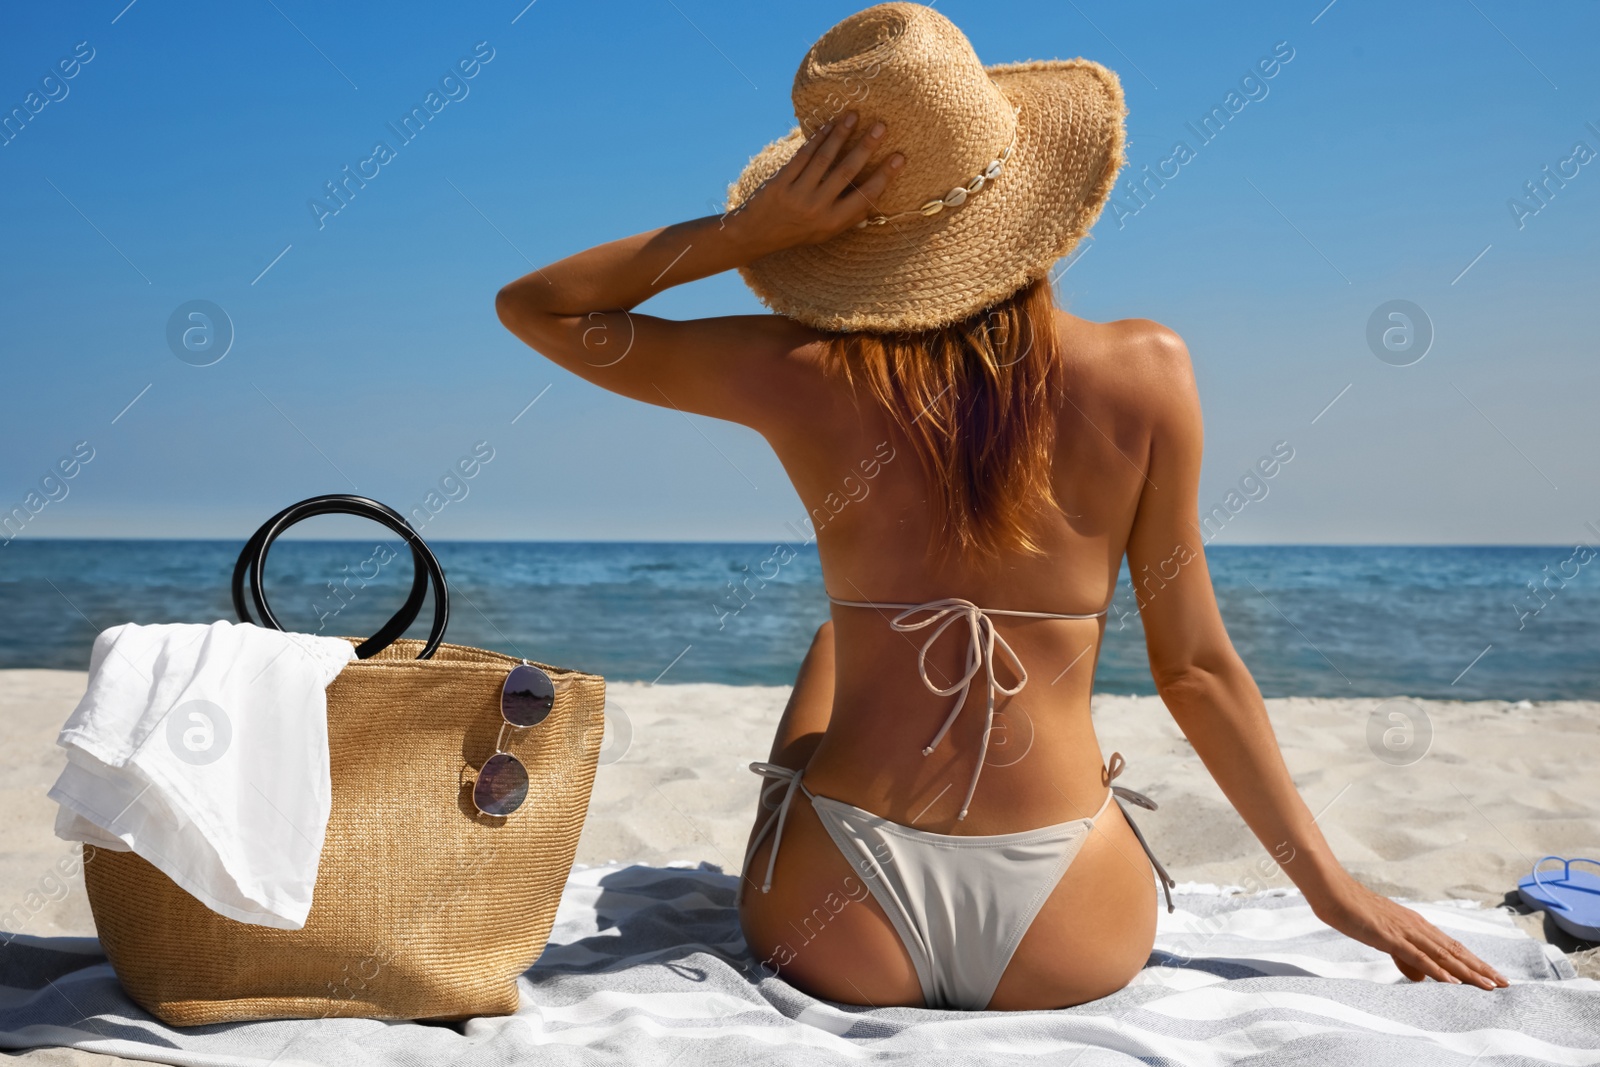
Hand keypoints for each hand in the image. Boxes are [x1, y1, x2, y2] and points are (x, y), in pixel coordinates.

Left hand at [730, 111, 903, 253]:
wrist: (755, 235)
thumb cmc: (797, 232)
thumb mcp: (825, 232)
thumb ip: (848, 216)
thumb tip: (875, 195)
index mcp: (833, 223)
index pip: (865, 197)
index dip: (884, 176)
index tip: (900, 157)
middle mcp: (817, 209)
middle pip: (847, 172)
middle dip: (866, 146)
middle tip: (881, 125)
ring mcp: (797, 194)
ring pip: (824, 158)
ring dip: (841, 134)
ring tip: (854, 115)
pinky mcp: (780, 182)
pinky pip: (803, 155)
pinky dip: (817, 138)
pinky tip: (828, 125)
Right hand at [1311, 877, 1507, 988]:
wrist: (1332, 890)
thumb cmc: (1353, 911)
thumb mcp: (1381, 936)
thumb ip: (1402, 955)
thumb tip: (1420, 976)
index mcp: (1415, 926)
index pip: (1450, 947)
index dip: (1473, 962)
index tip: (1493, 976)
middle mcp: (1416, 926)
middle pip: (1454, 951)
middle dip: (1480, 968)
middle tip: (1504, 983)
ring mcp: (1404, 931)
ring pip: (1442, 954)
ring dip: (1467, 970)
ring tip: (1488, 985)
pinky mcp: (1389, 936)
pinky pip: (1416, 955)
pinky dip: (1436, 969)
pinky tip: (1450, 980)